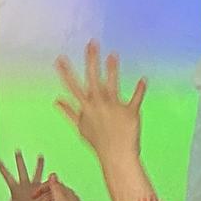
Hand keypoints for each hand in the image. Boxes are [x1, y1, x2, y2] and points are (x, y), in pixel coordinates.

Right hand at [0, 152, 51, 200]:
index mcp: (16, 188)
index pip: (7, 176)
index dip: (2, 168)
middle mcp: (26, 184)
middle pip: (22, 169)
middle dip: (19, 160)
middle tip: (18, 151)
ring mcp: (36, 185)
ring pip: (38, 172)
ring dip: (39, 164)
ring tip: (41, 156)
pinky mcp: (44, 188)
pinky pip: (48, 182)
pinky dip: (51, 179)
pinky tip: (55, 175)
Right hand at [54, 43, 145, 160]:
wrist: (116, 156)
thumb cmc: (98, 142)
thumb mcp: (81, 127)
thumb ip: (68, 111)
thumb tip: (56, 100)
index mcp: (86, 108)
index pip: (73, 87)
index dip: (65, 72)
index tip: (59, 58)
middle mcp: (98, 105)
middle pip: (93, 79)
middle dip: (91, 61)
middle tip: (91, 44)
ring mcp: (114, 108)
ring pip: (112, 85)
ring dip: (112, 69)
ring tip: (113, 54)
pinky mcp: (130, 113)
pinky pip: (136, 99)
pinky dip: (140, 90)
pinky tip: (143, 80)